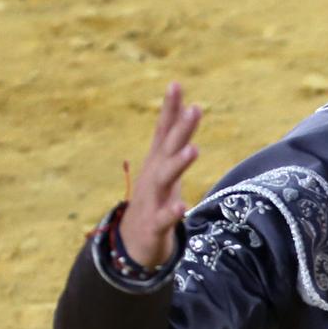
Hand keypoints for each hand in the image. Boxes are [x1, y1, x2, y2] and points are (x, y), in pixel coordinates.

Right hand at [120, 81, 201, 268]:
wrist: (131, 244)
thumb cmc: (153, 200)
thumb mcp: (164, 167)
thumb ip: (174, 139)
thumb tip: (186, 107)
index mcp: (158, 162)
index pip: (164, 131)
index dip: (170, 109)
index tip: (176, 84)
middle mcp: (153, 176)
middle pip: (168, 149)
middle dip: (181, 129)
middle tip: (196, 108)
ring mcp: (152, 200)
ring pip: (165, 179)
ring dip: (178, 164)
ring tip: (194, 149)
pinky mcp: (154, 225)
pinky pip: (163, 218)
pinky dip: (172, 212)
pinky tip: (182, 206)